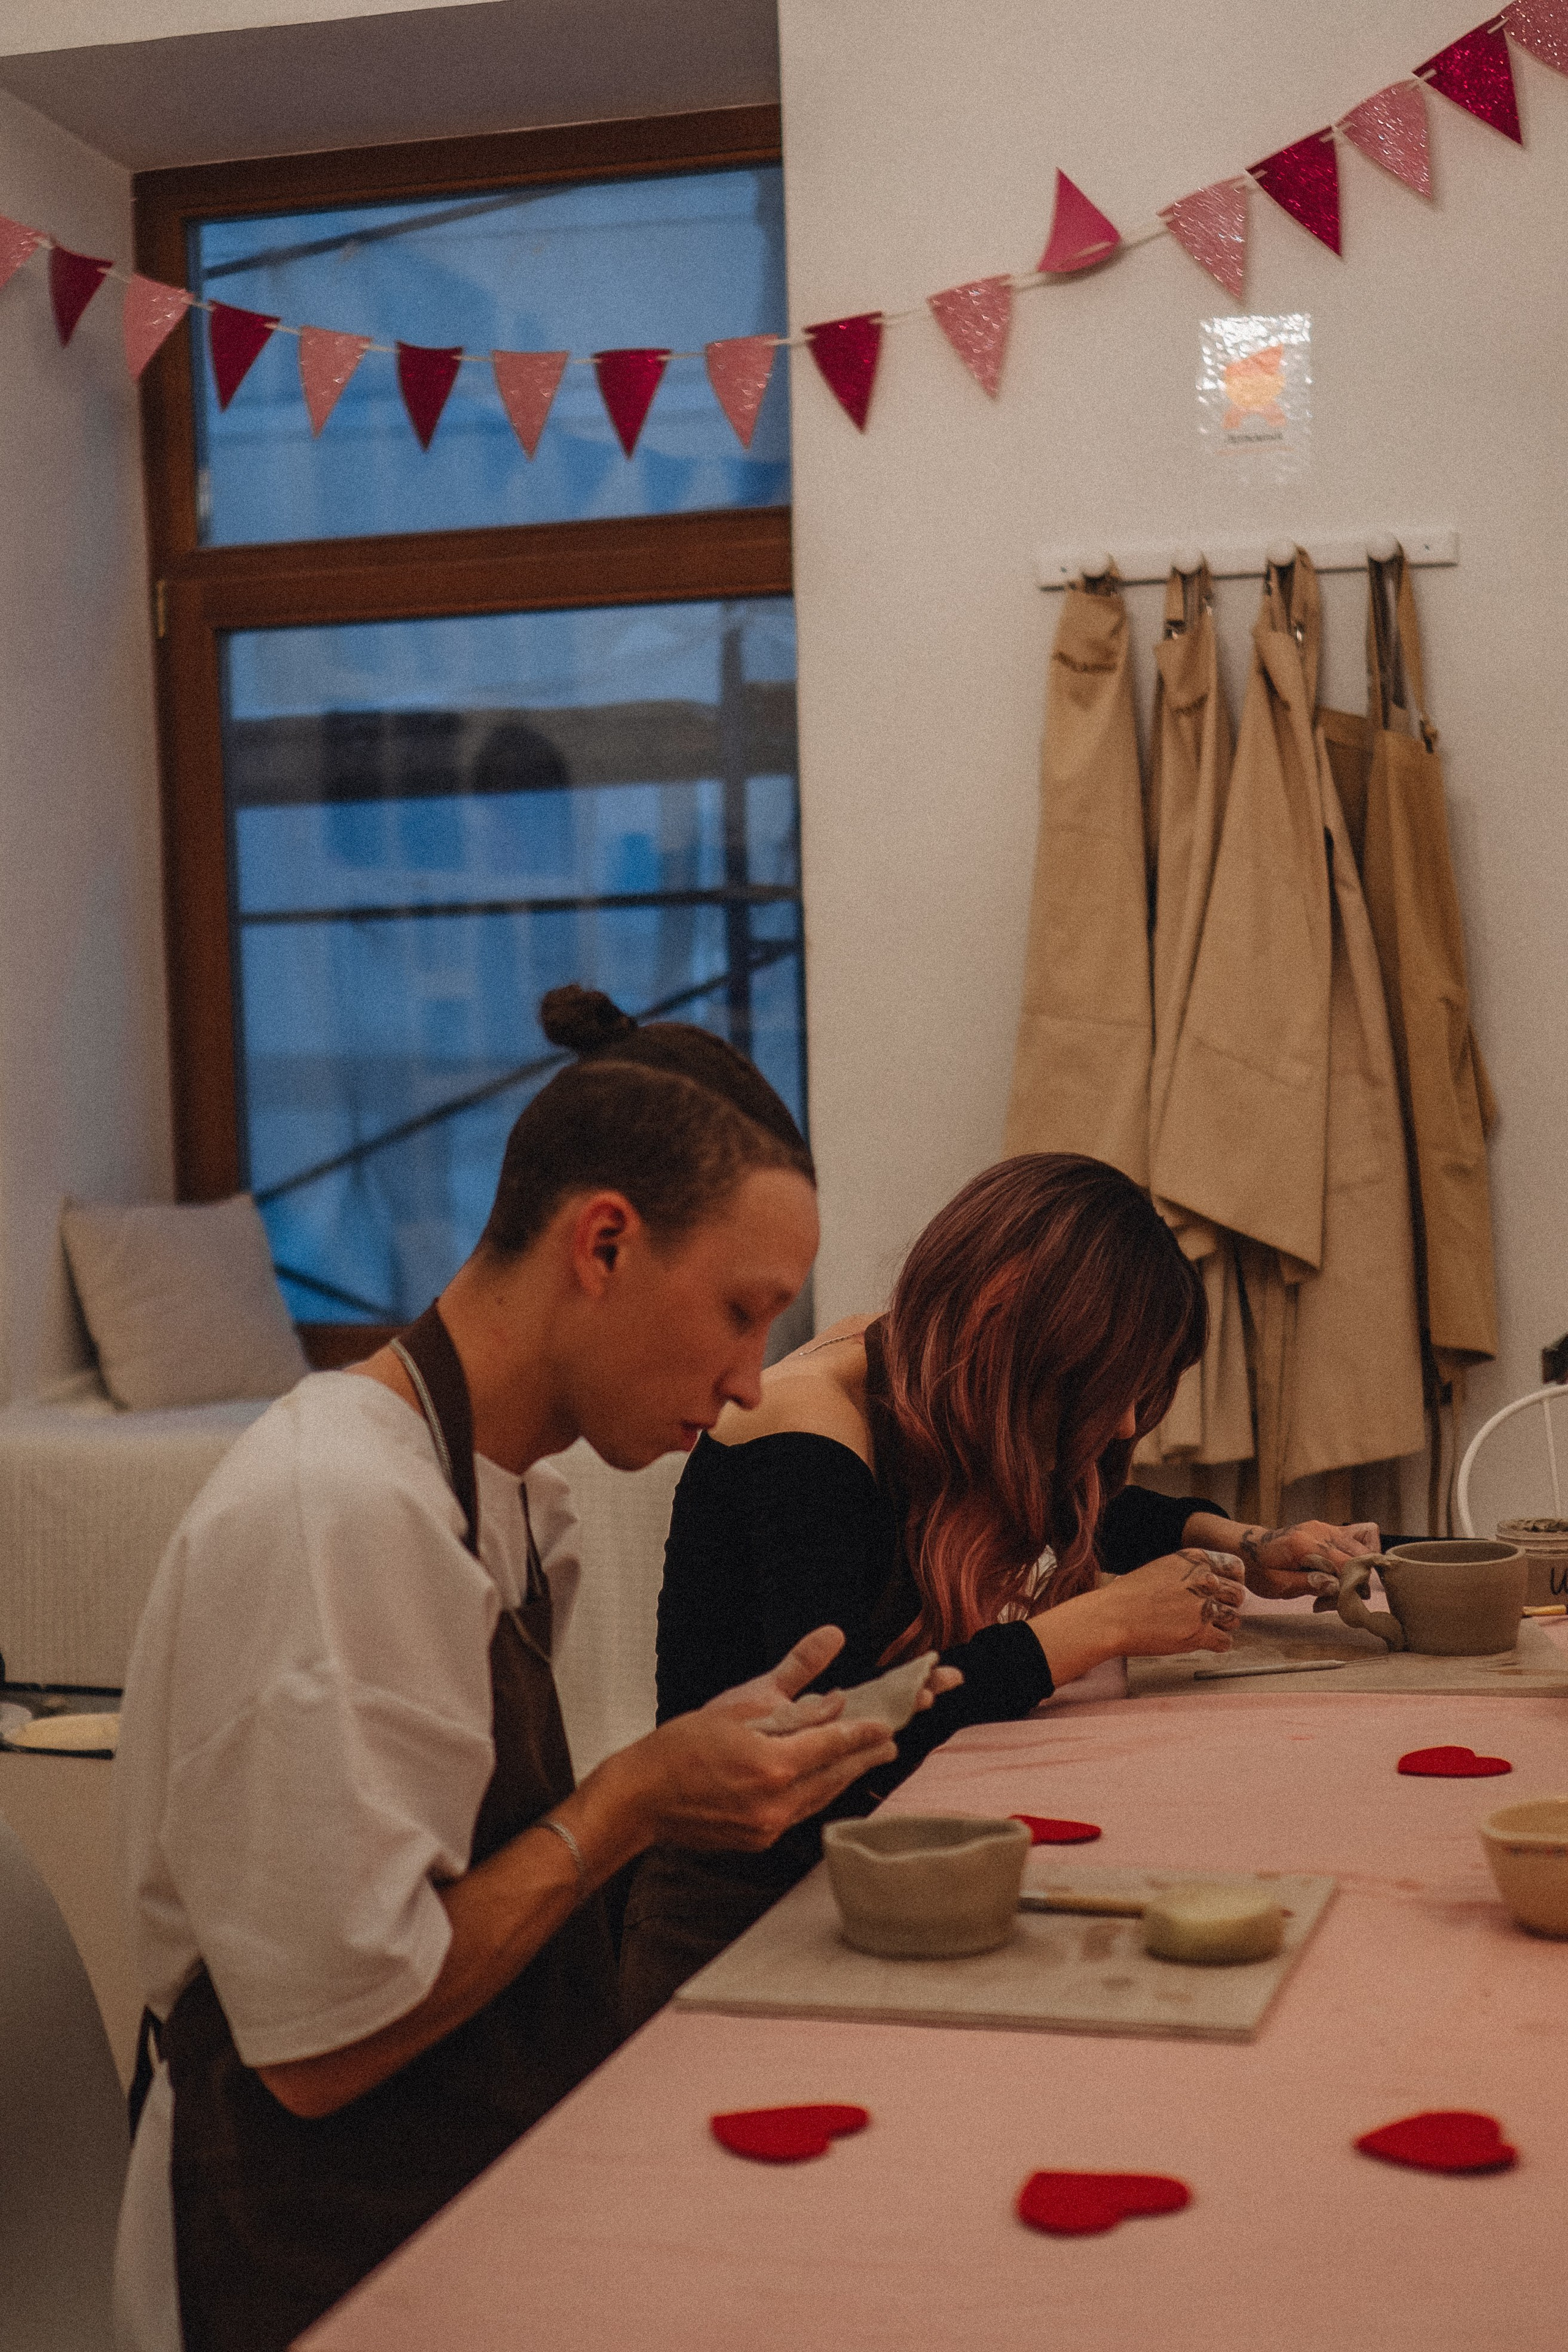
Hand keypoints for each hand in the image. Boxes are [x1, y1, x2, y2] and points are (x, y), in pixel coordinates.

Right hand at [613, 1626, 901, 1853]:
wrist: (641, 1799)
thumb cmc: (681, 1745)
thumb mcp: (738, 1705)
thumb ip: (792, 1683)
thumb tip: (833, 1668)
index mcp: (772, 1765)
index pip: (833, 1745)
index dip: (863, 1733)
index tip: (886, 1724)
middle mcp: (776, 1803)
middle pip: (835, 1777)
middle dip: (864, 1758)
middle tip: (890, 1744)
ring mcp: (768, 1828)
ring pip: (820, 1798)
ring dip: (843, 1777)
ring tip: (865, 1761)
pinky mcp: (758, 1840)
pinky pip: (799, 1813)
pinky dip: (815, 1794)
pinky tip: (822, 1782)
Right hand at [1104, 1549, 1245, 1656]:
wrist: (1113, 1617)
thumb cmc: (1132, 1594)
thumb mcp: (1164, 1568)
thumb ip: (1192, 1573)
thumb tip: (1215, 1584)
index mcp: (1195, 1560)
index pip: (1235, 1567)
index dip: (1233, 1581)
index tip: (1225, 1590)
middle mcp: (1204, 1581)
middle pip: (1238, 1595)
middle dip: (1228, 1605)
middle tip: (1209, 1611)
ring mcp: (1203, 1608)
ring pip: (1234, 1619)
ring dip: (1221, 1625)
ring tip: (1199, 1626)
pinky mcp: (1200, 1634)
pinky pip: (1225, 1642)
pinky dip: (1215, 1644)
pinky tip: (1198, 1639)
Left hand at [1237, 1520, 1380, 1600]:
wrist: (1249, 1549)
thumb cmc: (1260, 1569)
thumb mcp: (1276, 1584)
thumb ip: (1307, 1584)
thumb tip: (1336, 1586)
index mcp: (1303, 1544)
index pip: (1345, 1562)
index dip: (1353, 1584)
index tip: (1347, 1601)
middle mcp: (1319, 1530)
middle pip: (1361, 1553)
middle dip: (1359, 1579)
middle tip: (1340, 1597)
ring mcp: (1327, 1527)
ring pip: (1366, 1544)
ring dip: (1361, 1568)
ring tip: (1341, 1585)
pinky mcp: (1330, 1529)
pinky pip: (1360, 1537)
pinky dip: (1360, 1555)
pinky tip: (1345, 1571)